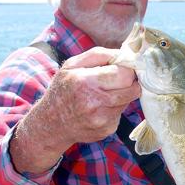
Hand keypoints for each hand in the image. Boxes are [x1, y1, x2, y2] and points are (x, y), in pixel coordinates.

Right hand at [10, 47, 140, 173]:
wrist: (51, 124)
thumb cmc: (63, 90)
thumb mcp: (72, 65)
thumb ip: (99, 55)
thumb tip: (124, 55)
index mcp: (86, 82)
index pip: (125, 74)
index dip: (128, 69)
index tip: (123, 68)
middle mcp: (95, 102)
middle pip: (133, 89)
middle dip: (130, 82)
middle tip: (120, 80)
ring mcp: (102, 119)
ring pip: (128, 101)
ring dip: (122, 95)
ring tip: (104, 94)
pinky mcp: (107, 129)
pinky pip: (120, 114)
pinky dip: (114, 108)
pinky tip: (100, 108)